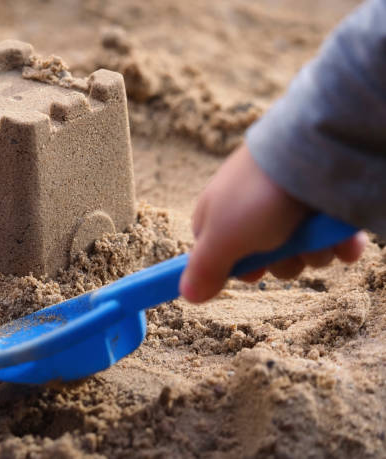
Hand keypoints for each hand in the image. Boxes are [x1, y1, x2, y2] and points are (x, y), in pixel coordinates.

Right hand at [179, 142, 366, 302]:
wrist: (312, 150)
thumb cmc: (256, 196)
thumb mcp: (222, 238)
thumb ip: (204, 268)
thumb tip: (186, 294)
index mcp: (220, 218)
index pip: (222, 258)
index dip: (240, 270)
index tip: (252, 270)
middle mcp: (253, 213)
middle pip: (268, 262)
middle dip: (282, 263)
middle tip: (283, 246)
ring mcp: (290, 208)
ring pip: (302, 254)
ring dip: (312, 252)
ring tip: (314, 233)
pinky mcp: (322, 205)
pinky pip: (332, 239)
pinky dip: (339, 243)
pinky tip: (340, 239)